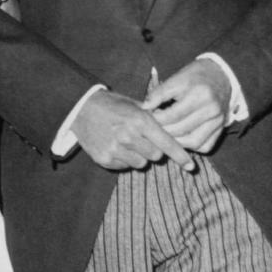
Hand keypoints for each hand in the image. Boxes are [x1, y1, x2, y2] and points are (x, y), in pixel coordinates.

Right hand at [74, 89, 195, 171]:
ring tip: (127, 142)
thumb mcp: (134, 105)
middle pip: (156, 156)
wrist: (80, 109)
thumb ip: (153, 118)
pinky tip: (115, 146)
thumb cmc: (111, 105)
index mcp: (140, 120)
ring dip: (139, 156)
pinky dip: (124, 160)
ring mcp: (115, 149)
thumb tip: (176, 130)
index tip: (191, 166)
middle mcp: (128, 136)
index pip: (166, 143)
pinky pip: (125, 166)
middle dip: (154, 150)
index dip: (180, 156)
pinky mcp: (105, 159)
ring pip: (141, 163)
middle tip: (143, 140)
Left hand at [143, 60, 231, 152]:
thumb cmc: (195, 76)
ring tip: (166, 133)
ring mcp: (218, 120)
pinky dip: (191, 146)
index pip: (171, 115)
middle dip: (163, 130)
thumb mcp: (177, 77)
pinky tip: (182, 138)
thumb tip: (144, 107)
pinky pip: (205, 146)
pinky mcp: (221, 128)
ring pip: (193, 142)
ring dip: (176, 141)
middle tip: (155, 126)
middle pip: (181, 129)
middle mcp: (211, 108)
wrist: (221, 76)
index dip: (156, 118)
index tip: (150, 116)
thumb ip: (159, 92)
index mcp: (199, 93)